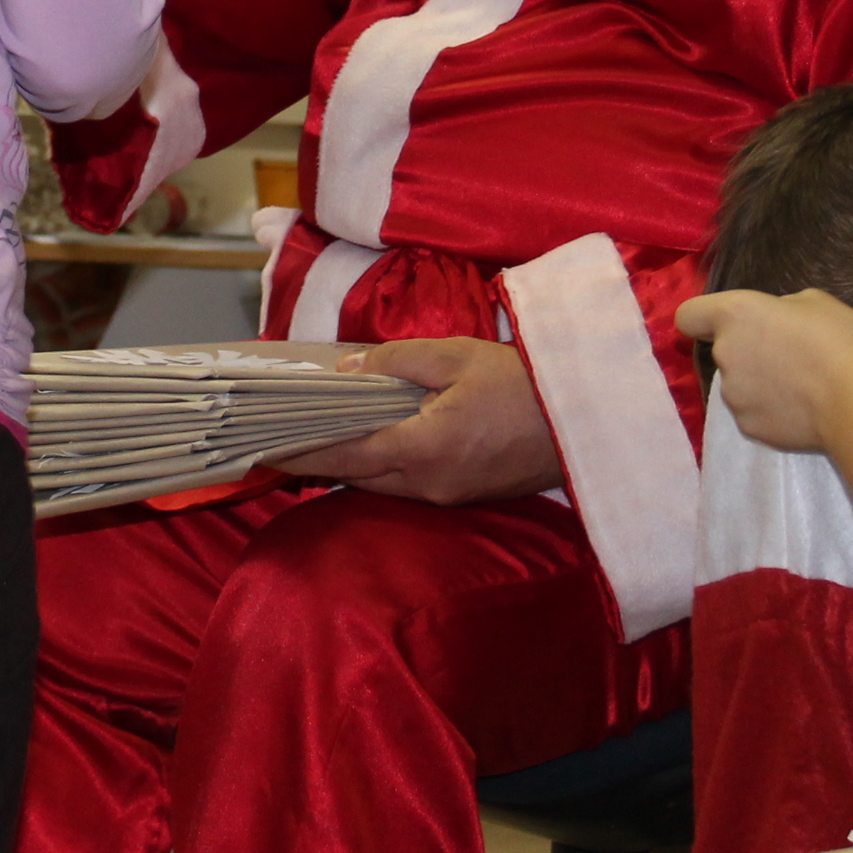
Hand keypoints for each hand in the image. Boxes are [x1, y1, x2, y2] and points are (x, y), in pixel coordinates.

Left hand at [269, 337, 566, 504]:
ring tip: (317, 440)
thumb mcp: (456, 355)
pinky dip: (383, 468)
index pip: (343, 456)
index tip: (263, 450)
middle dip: (317, 462)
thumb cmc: (523, 383)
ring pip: (382, 485)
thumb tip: (347, 370)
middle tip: (280, 442)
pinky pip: (409, 487)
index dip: (300, 453)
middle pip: (357, 477)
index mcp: (422, 449)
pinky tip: (372, 446)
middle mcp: (429, 484)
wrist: (589, 421)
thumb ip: (395, 360)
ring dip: (351, 466)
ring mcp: (449, 496)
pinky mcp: (466, 497)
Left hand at [672, 289, 852, 452]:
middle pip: (723, 351)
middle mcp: (724, 355)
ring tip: (799, 386)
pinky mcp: (748, 428)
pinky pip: (754, 412)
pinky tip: (801, 410)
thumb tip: (776, 322)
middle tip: (789, 355)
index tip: (731, 324)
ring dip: (759, 382)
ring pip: (739, 384)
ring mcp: (733, 396)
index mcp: (734, 315)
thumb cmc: (840, 340)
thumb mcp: (815, 302)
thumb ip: (782, 309)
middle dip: (748, 351)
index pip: (688, 315)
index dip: (705, 319)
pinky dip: (771, 410)